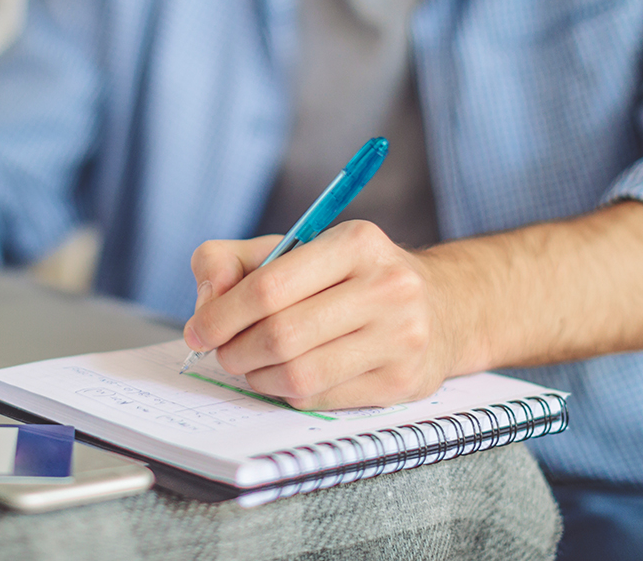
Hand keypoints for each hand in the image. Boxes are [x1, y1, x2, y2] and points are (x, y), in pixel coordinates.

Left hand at [183, 221, 476, 409]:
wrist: (442, 308)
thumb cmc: (353, 278)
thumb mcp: (297, 249)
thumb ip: (234, 261)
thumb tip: (207, 302)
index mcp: (356, 243)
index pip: (270, 286)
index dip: (222, 314)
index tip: (200, 329)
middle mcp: (386, 287)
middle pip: (281, 334)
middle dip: (235, 350)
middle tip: (223, 351)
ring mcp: (400, 339)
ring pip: (298, 374)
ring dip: (257, 376)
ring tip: (251, 365)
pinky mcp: (401, 382)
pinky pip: (319, 398)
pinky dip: (288, 392)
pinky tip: (288, 376)